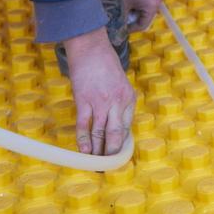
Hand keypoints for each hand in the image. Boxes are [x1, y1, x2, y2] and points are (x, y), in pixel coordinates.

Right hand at [62, 28, 134, 154]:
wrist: (90, 47)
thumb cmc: (105, 63)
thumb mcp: (120, 82)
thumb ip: (119, 103)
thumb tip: (113, 125)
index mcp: (129, 98)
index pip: (127, 128)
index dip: (121, 144)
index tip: (117, 156)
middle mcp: (118, 102)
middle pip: (116, 135)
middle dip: (111, 153)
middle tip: (107, 166)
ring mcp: (101, 102)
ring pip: (100, 133)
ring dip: (97, 151)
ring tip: (95, 163)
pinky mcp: (84, 100)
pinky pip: (84, 125)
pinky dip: (84, 140)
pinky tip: (84, 151)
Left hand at [122, 0, 161, 32]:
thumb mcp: (124, 3)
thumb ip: (122, 16)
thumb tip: (119, 26)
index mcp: (152, 8)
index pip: (142, 25)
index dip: (132, 29)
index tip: (123, 28)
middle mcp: (158, 4)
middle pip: (146, 19)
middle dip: (134, 20)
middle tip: (124, 20)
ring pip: (147, 12)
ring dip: (137, 13)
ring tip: (127, 12)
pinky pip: (148, 5)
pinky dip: (140, 7)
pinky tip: (132, 4)